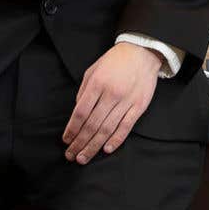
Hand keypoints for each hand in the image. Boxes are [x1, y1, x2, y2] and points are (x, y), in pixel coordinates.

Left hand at [61, 42, 162, 164]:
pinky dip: (116, 140)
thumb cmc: (115, 61)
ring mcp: (126, 101)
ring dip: (94, 146)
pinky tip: (106, 149)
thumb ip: (83, 91)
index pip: (80, 112)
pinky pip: (126, 127)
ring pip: (107, 129)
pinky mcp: (139, 106)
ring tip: (84, 157)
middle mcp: (111, 94)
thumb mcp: (93, 70)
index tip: (66, 140)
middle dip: (80, 142)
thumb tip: (77, 113)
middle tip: (71, 156)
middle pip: (92, 124)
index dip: (72, 129)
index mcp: (97, 84)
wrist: (142, 52)